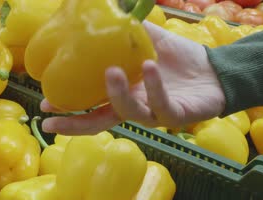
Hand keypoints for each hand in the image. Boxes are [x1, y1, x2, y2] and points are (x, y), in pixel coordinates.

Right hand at [40, 21, 226, 134]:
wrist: (216, 71)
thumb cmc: (179, 59)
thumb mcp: (148, 41)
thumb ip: (125, 32)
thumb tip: (99, 11)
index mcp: (123, 94)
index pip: (90, 107)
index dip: (68, 110)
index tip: (46, 106)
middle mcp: (134, 108)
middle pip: (99, 123)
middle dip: (74, 124)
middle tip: (51, 122)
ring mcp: (154, 114)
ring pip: (128, 113)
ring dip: (116, 95)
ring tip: (110, 72)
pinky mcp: (176, 116)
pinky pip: (161, 105)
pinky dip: (153, 87)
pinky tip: (148, 67)